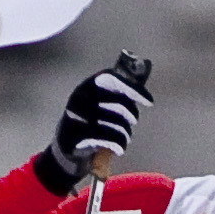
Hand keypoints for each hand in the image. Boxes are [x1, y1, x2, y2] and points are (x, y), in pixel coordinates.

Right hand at [38, 54, 154, 191]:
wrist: (66, 145)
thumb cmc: (90, 120)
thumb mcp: (100, 100)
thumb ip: (119, 88)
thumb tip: (145, 66)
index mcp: (87, 85)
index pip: (113, 79)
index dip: (133, 88)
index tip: (149, 101)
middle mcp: (80, 98)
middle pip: (118, 104)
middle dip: (131, 114)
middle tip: (133, 121)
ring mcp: (76, 117)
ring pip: (116, 124)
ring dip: (126, 133)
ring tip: (125, 137)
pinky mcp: (76, 137)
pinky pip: (107, 139)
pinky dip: (118, 144)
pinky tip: (120, 148)